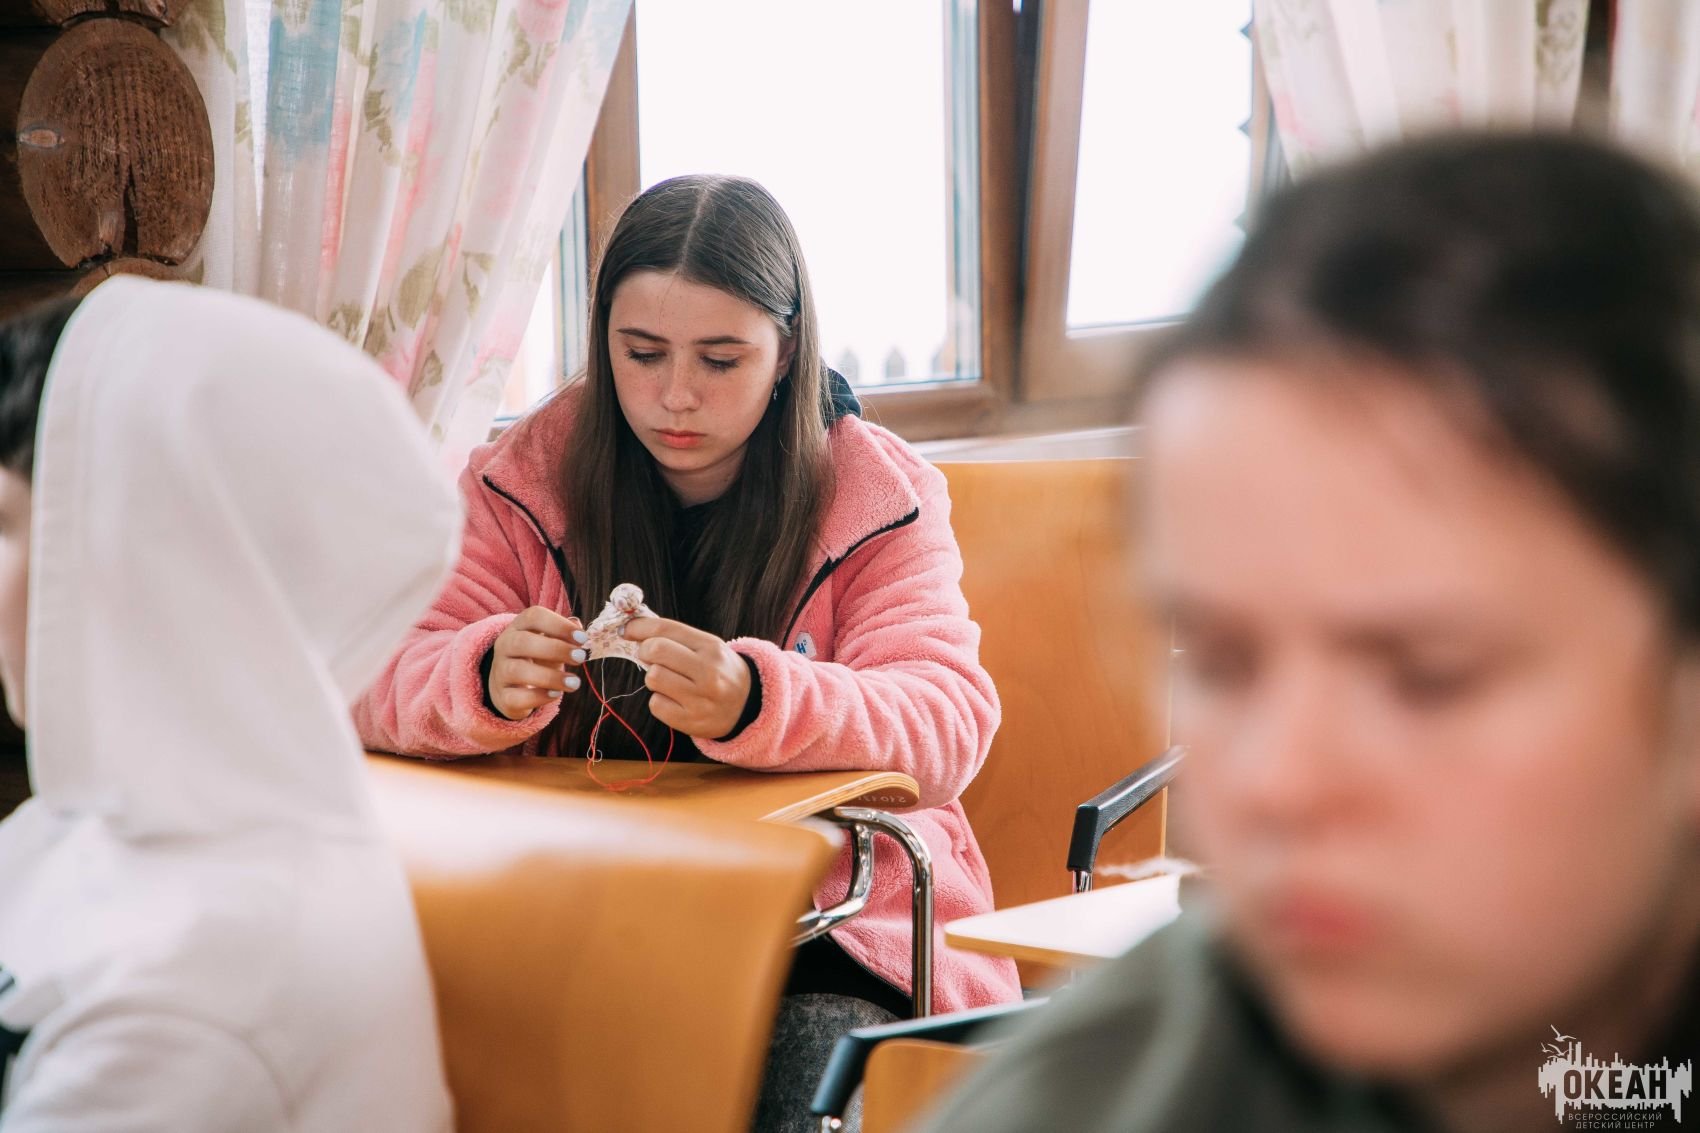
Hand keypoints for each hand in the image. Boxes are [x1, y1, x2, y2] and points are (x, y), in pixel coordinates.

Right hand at [488, 606, 585, 720]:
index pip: (534, 616)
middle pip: (523, 642)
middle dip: (555, 649)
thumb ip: (565, 634)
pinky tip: (556, 694)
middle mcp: (505, 646)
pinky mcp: (502, 696)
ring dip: (550, 677)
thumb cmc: (537, 658)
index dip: (559, 625)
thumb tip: (577, 626)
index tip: (582, 639)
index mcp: (519, 626)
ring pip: (518, 670)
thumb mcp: (550, 642)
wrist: (510, 686)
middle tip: (580, 658)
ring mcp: (500, 671)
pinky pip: (515, 697)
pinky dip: (538, 696)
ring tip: (574, 682)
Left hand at [622, 617, 751, 738]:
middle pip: (654, 651)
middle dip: (645, 652)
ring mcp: (700, 699)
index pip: (665, 629)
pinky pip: (656, 704)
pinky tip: (675, 700)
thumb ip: (675, 636)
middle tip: (651, 658)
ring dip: (654, 678)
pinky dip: (660, 701)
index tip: (626, 629)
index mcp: (711, 647)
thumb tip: (632, 628)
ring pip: (653, 678)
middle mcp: (708, 672)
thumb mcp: (707, 647)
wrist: (747, 705)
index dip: (638, 627)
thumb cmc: (719, 670)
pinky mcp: (690, 721)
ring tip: (670, 681)